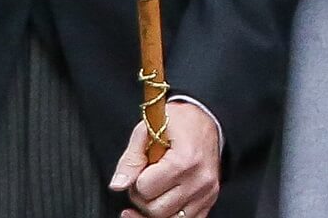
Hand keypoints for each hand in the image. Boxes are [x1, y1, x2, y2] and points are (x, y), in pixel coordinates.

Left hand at [110, 102, 220, 217]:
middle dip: (143, 197)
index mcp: (184, 159)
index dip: (137, 179)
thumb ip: (130, 159)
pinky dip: (169, 216)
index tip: (142, 168)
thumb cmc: (177, 122)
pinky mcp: (209, 201)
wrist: (206, 119)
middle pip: (155, 210)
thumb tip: (118, 185)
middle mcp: (199, 180)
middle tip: (146, 178)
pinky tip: (162, 203)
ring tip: (156, 188)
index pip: (145, 188)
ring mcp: (206, 194)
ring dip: (155, 208)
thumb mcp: (148, 129)